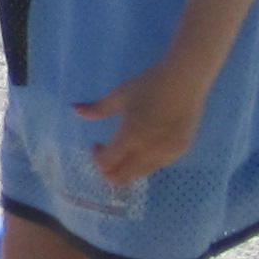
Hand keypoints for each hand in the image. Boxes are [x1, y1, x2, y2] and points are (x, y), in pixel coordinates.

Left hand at [76, 64, 206, 186]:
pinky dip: (144, 162)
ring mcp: (167, 153)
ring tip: (125, 147)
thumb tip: (73, 109)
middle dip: (109, 170)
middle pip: (122, 177)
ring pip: (140, 174)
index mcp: (131, 136)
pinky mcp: (181, 151)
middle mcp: (149, 150)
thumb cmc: (148, 86)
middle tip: (106, 152)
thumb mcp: (118, 95)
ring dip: (127, 167)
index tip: (96, 144)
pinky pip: (157, 166)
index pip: (107, 163)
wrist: (185, 81)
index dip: (96, 158)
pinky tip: (143, 145)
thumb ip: (96, 109)